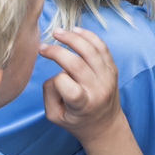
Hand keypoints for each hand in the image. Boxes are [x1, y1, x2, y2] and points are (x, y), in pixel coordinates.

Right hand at [39, 27, 122, 144]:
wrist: (105, 124)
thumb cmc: (76, 120)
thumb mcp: (55, 115)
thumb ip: (50, 93)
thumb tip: (58, 71)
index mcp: (84, 106)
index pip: (71, 89)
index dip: (58, 82)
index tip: (53, 81)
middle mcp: (98, 90)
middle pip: (78, 64)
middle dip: (57, 52)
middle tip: (42, 48)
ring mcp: (108, 77)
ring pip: (91, 51)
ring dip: (72, 38)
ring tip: (57, 32)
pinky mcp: (112, 68)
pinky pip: (102, 47)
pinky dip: (88, 36)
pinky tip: (75, 31)